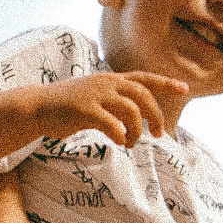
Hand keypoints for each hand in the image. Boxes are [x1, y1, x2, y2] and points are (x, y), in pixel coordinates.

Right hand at [38, 71, 187, 146]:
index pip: (144, 78)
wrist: (37, 107)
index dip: (165, 83)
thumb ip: (114, 103)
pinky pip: (112, 124)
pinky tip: (119, 142)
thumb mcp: (94, 97)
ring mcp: (96, 95)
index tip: (185, 88)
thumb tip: (134, 119)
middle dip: (155, 116)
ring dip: (136, 131)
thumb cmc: (67, 107)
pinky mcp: (84, 110)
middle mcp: (106, 83)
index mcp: (111, 80)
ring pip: (131, 110)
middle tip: (158, 134)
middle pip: (143, 95)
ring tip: (131, 143)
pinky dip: (121, 135)